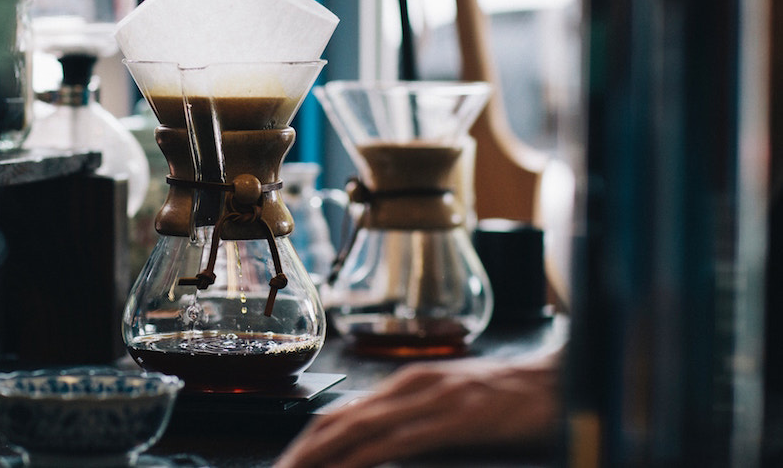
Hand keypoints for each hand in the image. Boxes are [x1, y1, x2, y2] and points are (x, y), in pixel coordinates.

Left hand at [274, 348, 561, 467]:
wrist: (553, 379)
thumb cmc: (504, 395)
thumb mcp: (449, 400)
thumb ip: (413, 415)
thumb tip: (377, 439)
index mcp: (407, 381)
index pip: (341, 411)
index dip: (308, 439)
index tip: (286, 463)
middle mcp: (410, 385)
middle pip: (339, 419)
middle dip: (302, 451)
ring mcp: (429, 399)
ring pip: (359, 429)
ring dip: (320, 456)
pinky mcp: (452, 418)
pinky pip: (396, 442)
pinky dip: (362, 458)